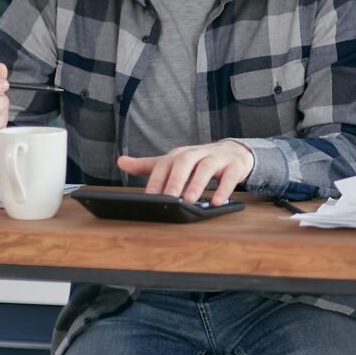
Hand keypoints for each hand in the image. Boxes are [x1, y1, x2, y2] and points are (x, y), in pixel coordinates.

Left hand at [117, 140, 255, 205]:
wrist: (235, 152)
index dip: (156, 179)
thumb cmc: (200, 161)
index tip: (149, 197)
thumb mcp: (174, 162)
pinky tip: (218, 202)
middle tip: (169, 198)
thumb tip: (120, 162)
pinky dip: (224, 189)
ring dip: (198, 184)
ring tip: (191, 200)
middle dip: (176, 179)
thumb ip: (149, 165)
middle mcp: (197, 153)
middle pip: (184, 161)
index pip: (165, 164)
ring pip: (206, 167)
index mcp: (180, 154)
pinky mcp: (234, 166)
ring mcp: (217, 158)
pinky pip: (230, 176)